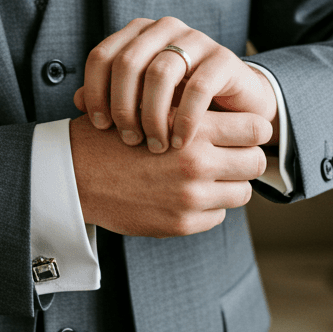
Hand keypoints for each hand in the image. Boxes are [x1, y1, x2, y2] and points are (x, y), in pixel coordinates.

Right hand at [69, 109, 270, 237]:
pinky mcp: (182, 224)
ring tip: (208, 176)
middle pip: (256, 162)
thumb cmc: (113, 134)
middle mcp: (198, 163)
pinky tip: (186, 195)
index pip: (258, 128)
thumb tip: (233, 110)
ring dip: (230, 183)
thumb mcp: (153, 108)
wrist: (74, 174)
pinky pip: (217, 215)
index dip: (253, 128)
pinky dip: (208, 206)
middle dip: (246, 157)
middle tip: (230, 154)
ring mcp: (191, 198)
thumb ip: (193, 108)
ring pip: (242, 192)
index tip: (243, 131)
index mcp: (194, 128)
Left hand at [73, 17, 277, 153]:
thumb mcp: (140, 100)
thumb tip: (77, 101)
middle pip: (127, 63)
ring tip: (155, 145)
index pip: (102, 56)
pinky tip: (179, 142)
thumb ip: (109, 96)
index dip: (96, 92)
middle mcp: (165, 29)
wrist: (234, 105)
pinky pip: (198, 87)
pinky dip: (185, 119)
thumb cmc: (179, 103)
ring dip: (153, 115)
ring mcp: (196, 39)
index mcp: (138, 34)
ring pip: (161, 74)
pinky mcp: (224, 58)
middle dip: (123, 107)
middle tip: (129, 140)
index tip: (99, 127)